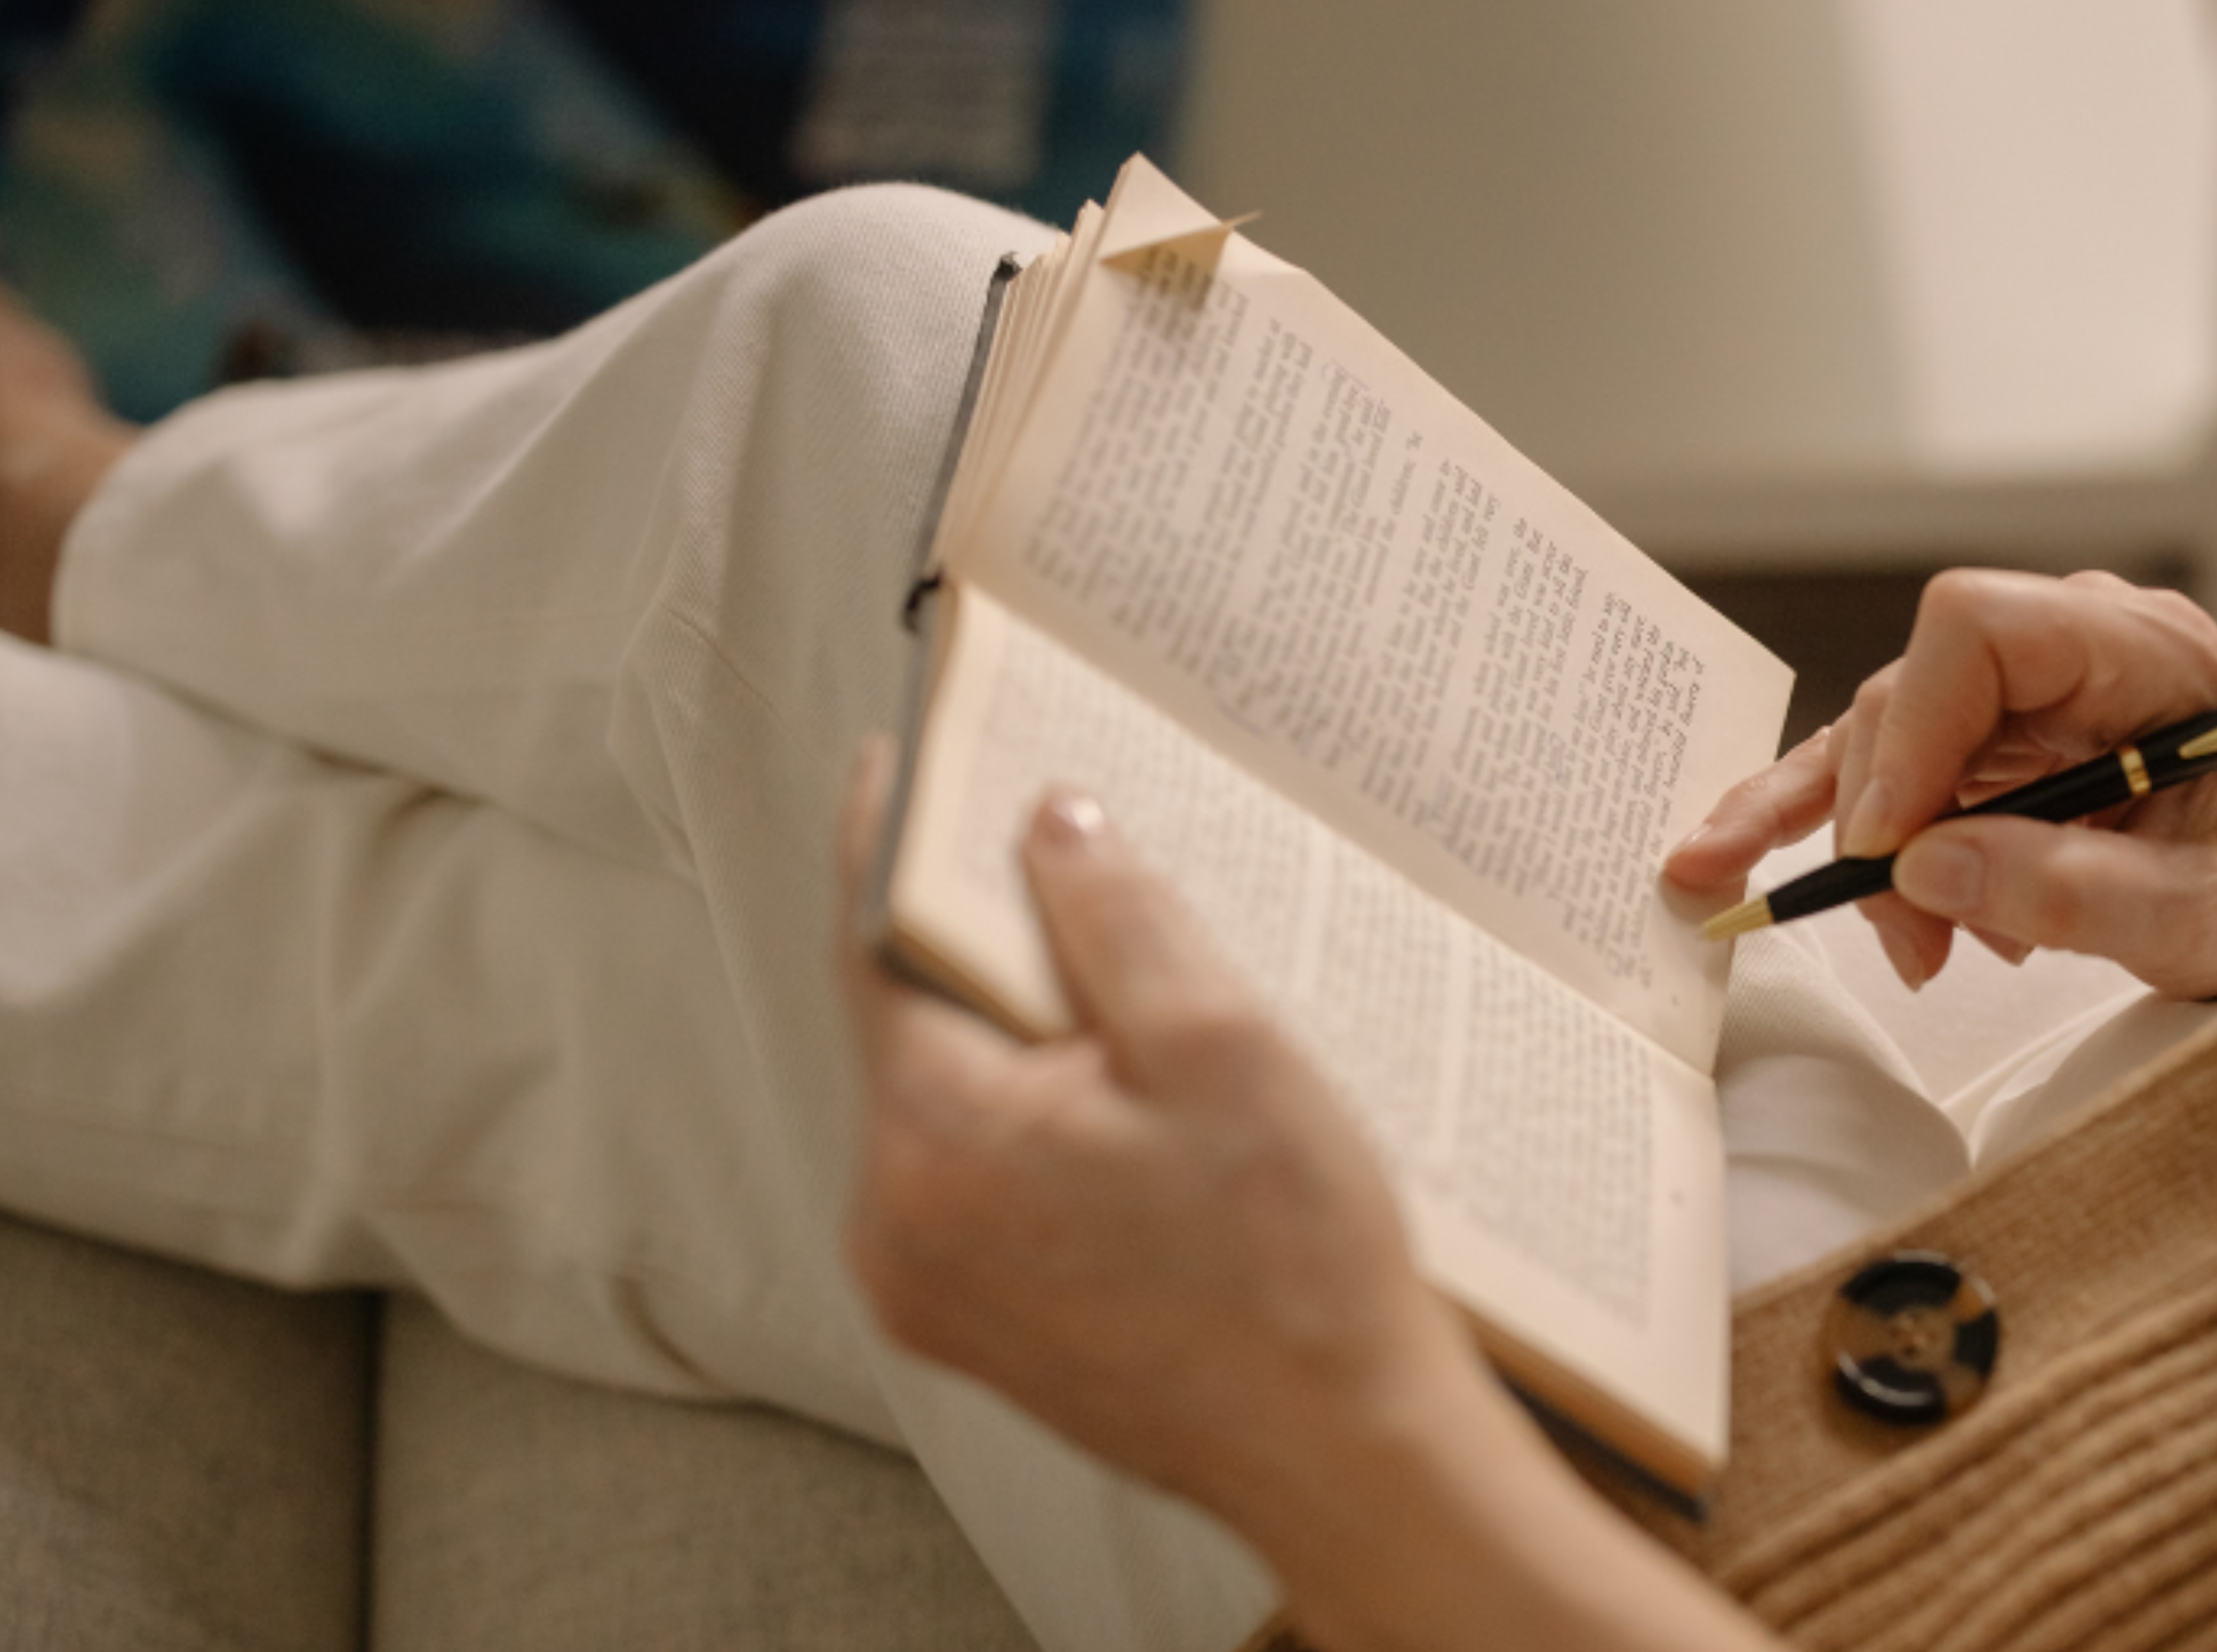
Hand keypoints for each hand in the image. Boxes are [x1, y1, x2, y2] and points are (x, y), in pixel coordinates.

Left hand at [835, 746, 1494, 1526]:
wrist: (1344, 1451)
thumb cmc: (1297, 1271)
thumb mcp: (1221, 1048)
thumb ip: (1117, 919)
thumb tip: (1051, 827)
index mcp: (939, 1138)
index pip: (872, 945)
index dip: (891, 841)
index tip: (899, 765)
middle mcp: (896, 1222)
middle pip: (911, 1028)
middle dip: (990, 954)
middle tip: (1081, 890)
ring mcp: (927, 1287)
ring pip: (947, 1109)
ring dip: (1022, 1052)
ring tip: (1141, 1035)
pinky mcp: (972, 1328)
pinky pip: (973, 1185)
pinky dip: (1032, 1133)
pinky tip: (1135, 1131)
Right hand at [1666, 570, 2216, 998]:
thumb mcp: (2208, 910)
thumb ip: (2075, 892)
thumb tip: (1926, 869)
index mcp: (2139, 648)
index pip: (1976, 631)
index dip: (1914, 730)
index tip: (1896, 844)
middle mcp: (2068, 647)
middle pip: (1914, 693)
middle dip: (1885, 818)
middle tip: (1912, 938)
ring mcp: (2020, 691)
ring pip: (1882, 736)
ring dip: (1862, 843)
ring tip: (1901, 949)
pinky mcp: (1985, 743)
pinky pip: (1880, 766)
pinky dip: (1817, 819)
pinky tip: (1736, 857)